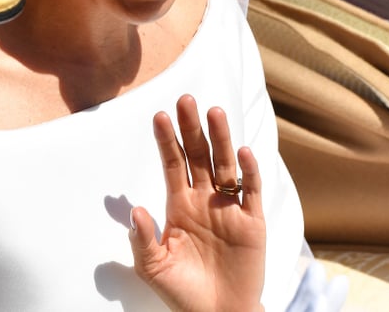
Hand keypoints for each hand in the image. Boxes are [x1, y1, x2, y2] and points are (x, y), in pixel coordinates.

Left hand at [129, 94, 265, 311]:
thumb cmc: (182, 290)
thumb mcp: (154, 266)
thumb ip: (143, 239)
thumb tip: (135, 210)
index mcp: (179, 204)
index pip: (173, 163)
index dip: (167, 140)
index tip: (159, 115)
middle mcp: (204, 199)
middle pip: (199, 154)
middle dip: (192, 127)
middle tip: (185, 99)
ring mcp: (230, 208)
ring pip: (225, 165)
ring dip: (221, 139)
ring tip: (214, 112)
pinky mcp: (252, 222)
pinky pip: (252, 191)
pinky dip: (249, 172)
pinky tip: (243, 152)